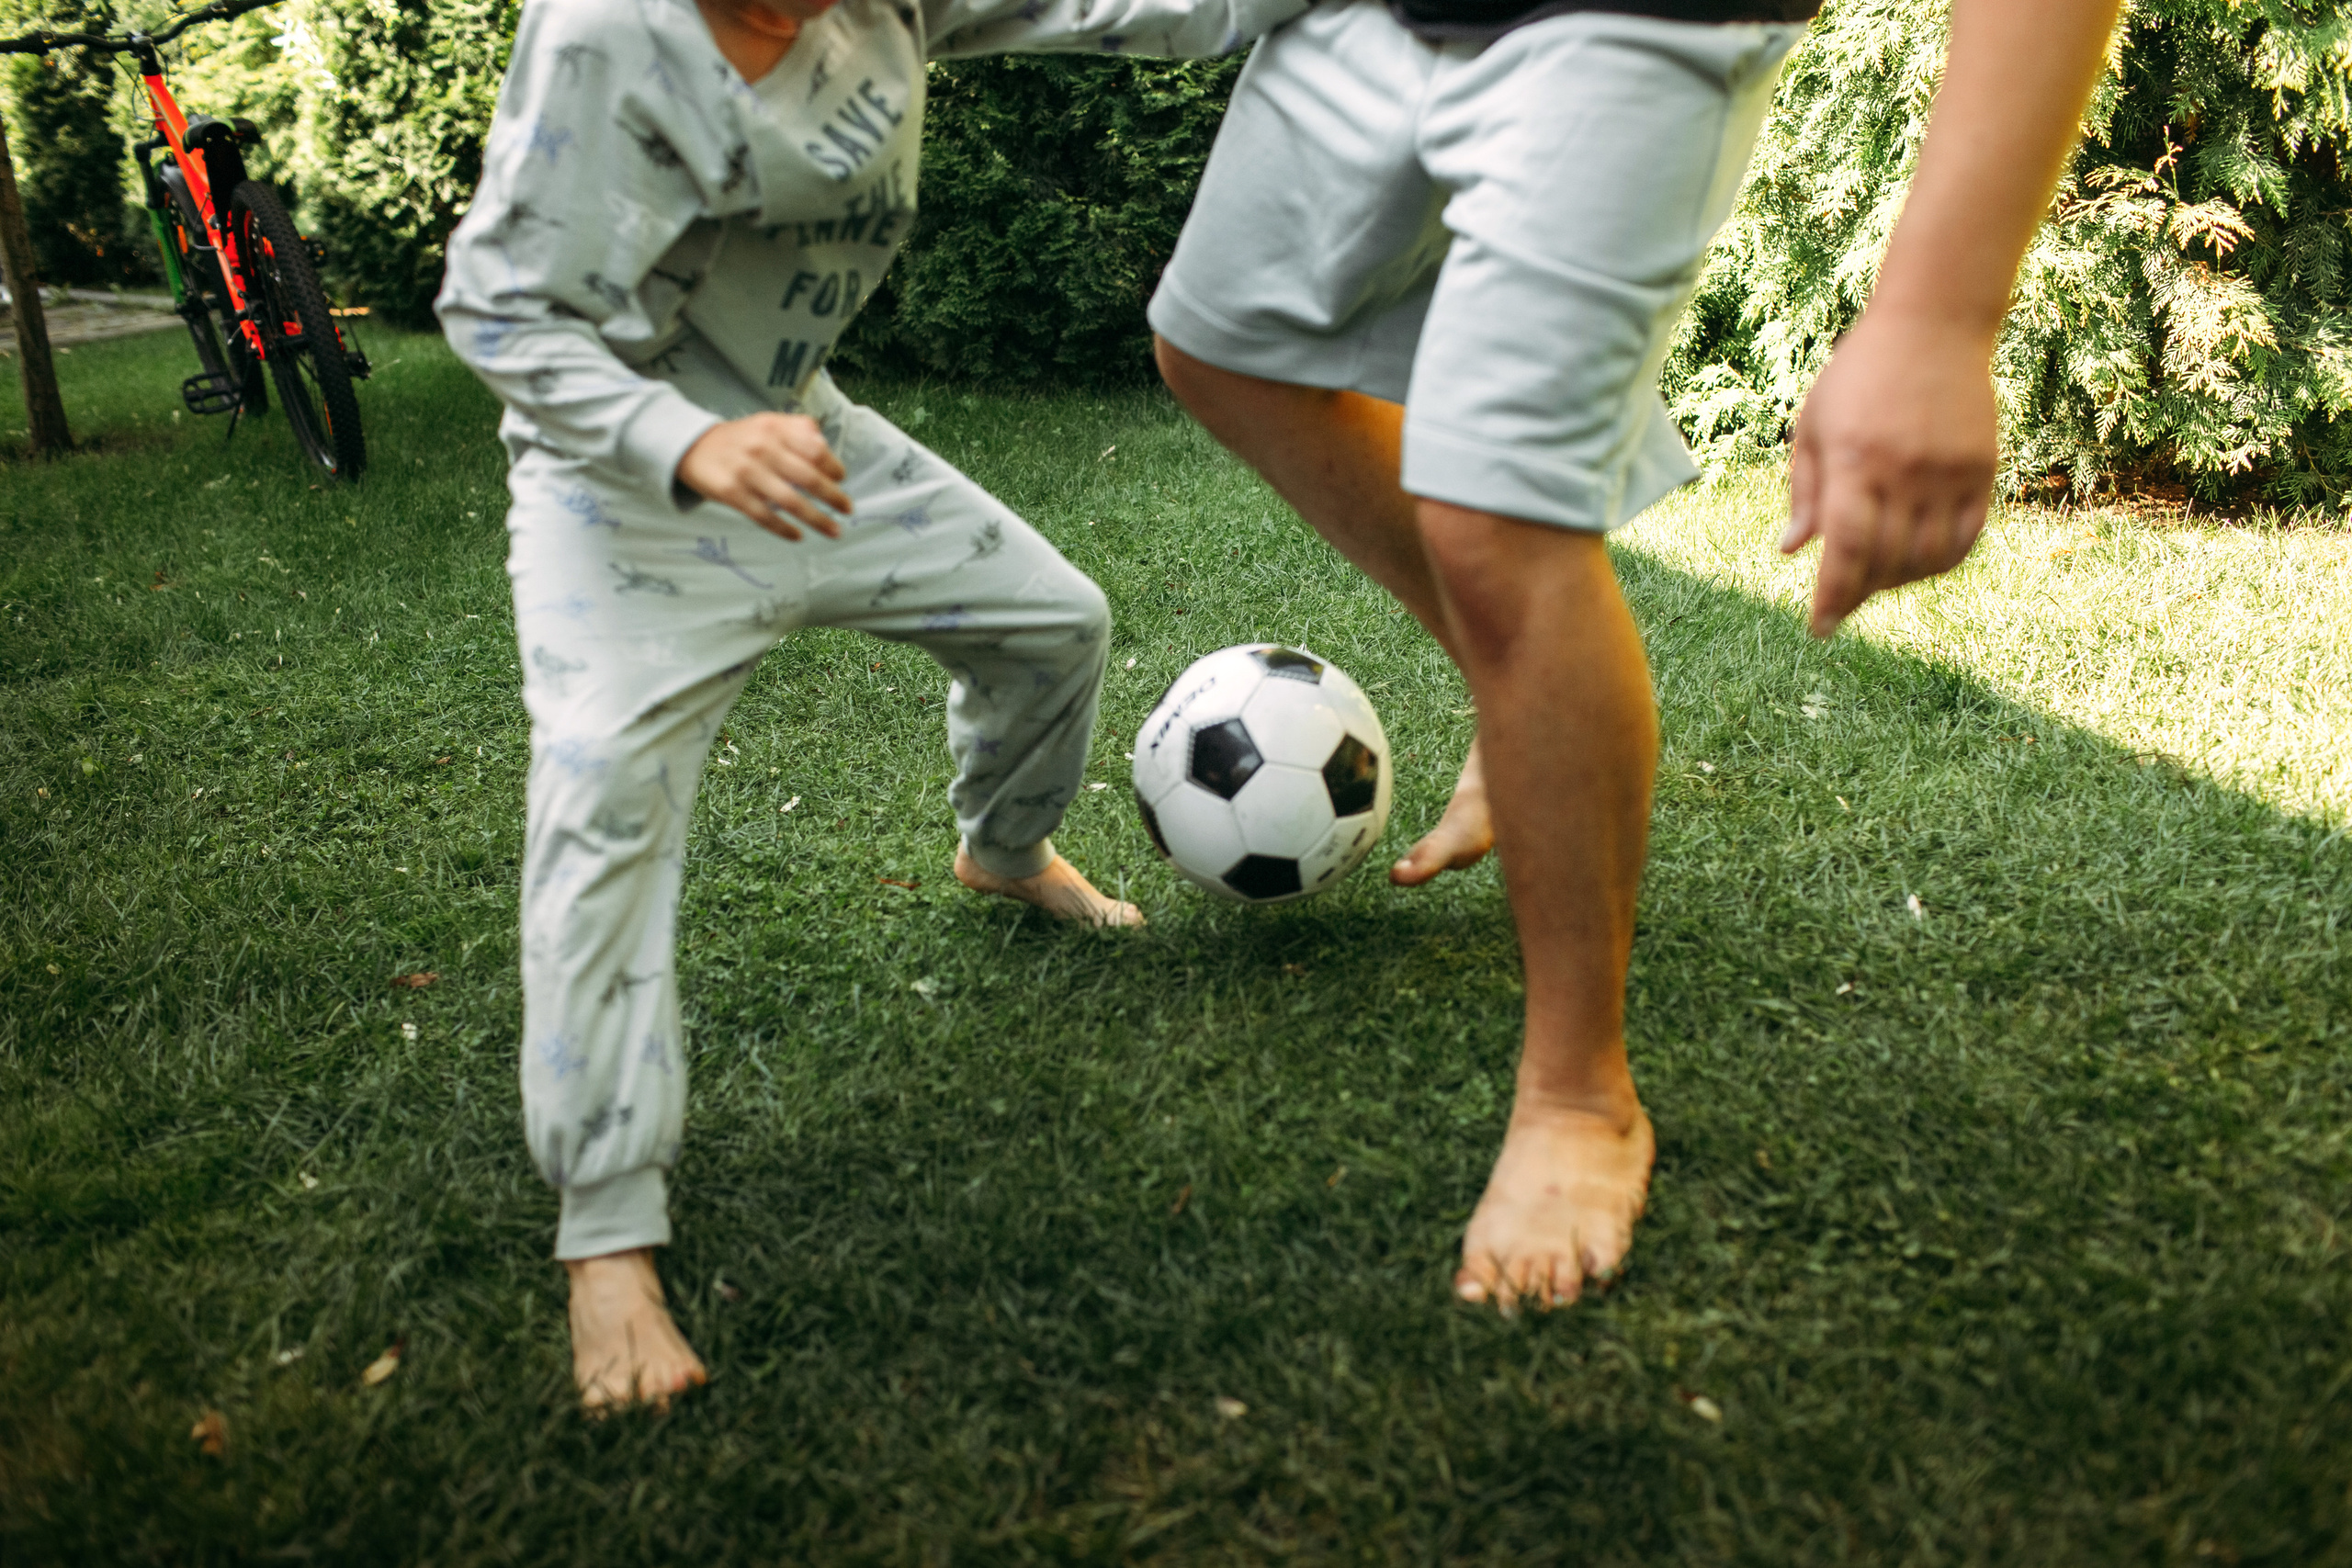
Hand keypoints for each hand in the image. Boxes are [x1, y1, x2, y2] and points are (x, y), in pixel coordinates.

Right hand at [677, 412, 850, 540]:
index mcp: (775, 429)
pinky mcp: (732, 493)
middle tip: (847, 509)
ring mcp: (747, 472)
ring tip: (833, 530)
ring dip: (816, 519)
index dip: (833, 467)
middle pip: (808, 477)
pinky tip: (798, 536)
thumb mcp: (767, 423)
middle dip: (833, 497)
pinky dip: (784, 529)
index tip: (841, 480)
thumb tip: (827, 451)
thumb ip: (798, 430)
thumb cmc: (740, 439)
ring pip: (790, 501)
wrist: (692, 446)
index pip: (816, 450)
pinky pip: (764, 516)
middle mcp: (763, 448)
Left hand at [1781, 309, 1999, 637]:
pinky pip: (1965, 539)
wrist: (1932, 324)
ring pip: (1927, 559)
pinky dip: (1940, 562)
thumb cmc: (1859, 375)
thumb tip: (1792, 550)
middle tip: (1843, 603)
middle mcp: (1904, 470)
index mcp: (1854, 459)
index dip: (1832, 595)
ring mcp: (1948, 472)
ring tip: (1877, 576)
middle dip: (1859, 593)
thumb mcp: (1815, 425)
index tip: (1820, 628)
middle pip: (1884, 560)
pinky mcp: (1981, 470)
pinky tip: (1917, 561)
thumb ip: (1806, 491)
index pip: (1844, 547)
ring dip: (1899, 581)